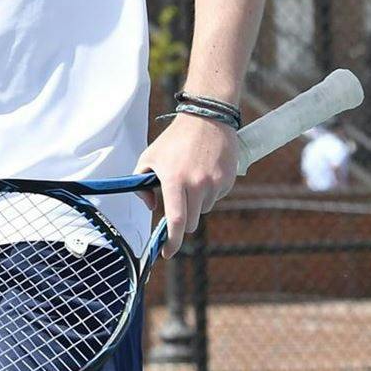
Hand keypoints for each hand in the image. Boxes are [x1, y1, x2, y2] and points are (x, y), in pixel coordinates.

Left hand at [134, 114, 239, 258]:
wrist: (207, 118)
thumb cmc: (175, 139)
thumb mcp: (149, 156)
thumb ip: (142, 183)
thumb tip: (152, 207)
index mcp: (175, 179)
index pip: (176, 220)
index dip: (172, 241)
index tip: (167, 253)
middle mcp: (197, 183)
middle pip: (190, 222)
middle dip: (182, 220)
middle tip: (177, 203)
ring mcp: (215, 183)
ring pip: (204, 210)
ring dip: (196, 203)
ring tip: (191, 177)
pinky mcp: (227, 181)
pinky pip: (216, 198)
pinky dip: (209, 193)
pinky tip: (204, 172)